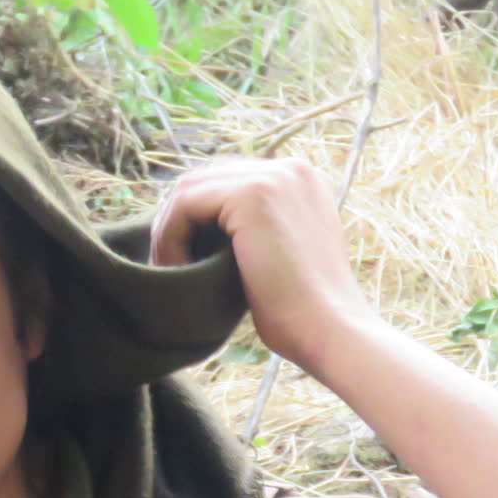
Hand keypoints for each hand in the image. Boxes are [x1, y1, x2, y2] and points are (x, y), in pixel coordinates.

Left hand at [148, 158, 374, 372]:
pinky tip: (176, 269)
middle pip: (206, 179)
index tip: (184, 255)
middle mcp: (290, 168)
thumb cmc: (301, 310)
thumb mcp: (277, 253)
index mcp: (300, 180)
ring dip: (170, 230)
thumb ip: (249, 229)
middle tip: (170, 262)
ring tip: (171, 270)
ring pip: (190, 189)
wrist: (328, 329)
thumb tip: (198, 225)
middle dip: (179, 220)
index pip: (226, 181)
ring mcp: (273, 176)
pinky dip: (170, 236)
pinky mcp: (252, 194)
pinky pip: (185, 204)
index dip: (197, 217)